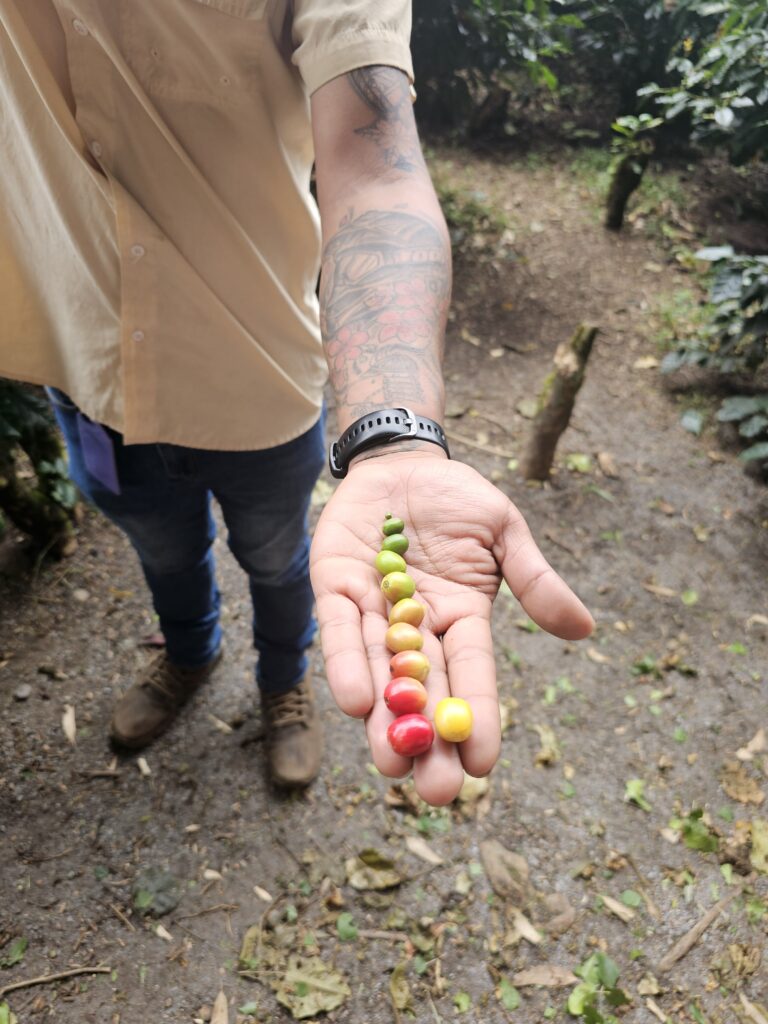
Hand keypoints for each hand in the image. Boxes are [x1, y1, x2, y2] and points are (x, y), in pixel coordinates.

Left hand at [310, 450, 593, 804]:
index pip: (472, 674)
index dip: (478, 716)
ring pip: (379, 673)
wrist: (402, 461)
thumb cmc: (459, 499)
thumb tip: (584, 629)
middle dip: (427, 739)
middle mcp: (417, 626)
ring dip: (385, 720)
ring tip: (392, 766)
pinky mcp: (335, 587)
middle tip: (433, 791)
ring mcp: (375, 609)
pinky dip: (348, 663)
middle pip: (423, 690)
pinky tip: (356, 702)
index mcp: (462, 617)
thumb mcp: (505, 533)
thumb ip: (535, 579)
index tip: (483, 765)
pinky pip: (340, 630)